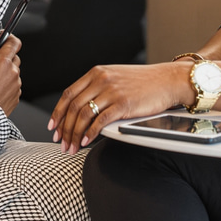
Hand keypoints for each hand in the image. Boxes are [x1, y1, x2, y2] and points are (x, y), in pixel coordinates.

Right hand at [0, 35, 21, 115]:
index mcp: (3, 61)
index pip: (14, 43)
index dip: (10, 38)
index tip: (5, 38)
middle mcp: (13, 72)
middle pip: (15, 58)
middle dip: (6, 58)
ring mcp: (16, 85)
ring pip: (14, 73)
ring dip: (7, 73)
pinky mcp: (17, 96)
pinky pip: (14, 86)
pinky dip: (8, 85)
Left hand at [48, 61, 193, 154]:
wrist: (167, 80)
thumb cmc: (143, 82)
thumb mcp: (115, 77)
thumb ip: (98, 87)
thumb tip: (81, 108)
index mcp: (96, 73)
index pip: (69, 94)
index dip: (58, 112)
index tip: (53, 126)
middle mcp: (101, 79)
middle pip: (73, 107)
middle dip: (64, 128)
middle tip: (60, 143)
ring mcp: (112, 91)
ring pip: (83, 115)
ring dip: (74, 134)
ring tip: (71, 147)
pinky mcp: (123, 104)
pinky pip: (100, 121)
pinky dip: (90, 134)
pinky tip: (86, 142)